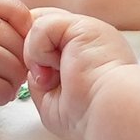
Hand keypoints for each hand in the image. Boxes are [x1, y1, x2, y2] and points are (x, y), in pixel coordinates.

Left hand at [25, 7, 139, 139]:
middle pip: (39, 24)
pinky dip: (39, 50)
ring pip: (37, 24)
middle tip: (43, 79)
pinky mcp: (80, 24)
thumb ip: (38, 78)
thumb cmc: (87, 115)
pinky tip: (56, 67)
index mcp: (84, 53)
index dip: (33, 54)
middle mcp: (84, 37)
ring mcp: (84, 28)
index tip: (40, 81)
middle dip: (30, 52)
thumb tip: (30, 66)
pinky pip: (41, 26)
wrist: (109, 111)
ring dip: (34, 55)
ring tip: (52, 77)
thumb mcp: (52, 99)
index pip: (46, 37)